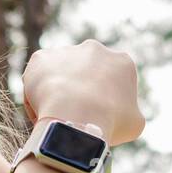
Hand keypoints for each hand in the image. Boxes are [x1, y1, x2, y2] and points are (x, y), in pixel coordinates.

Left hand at [20, 38, 145, 146]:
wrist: (75, 117)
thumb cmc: (108, 123)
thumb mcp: (134, 123)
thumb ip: (129, 112)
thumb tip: (123, 114)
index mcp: (122, 63)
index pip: (112, 82)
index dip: (104, 103)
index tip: (97, 119)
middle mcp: (95, 49)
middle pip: (85, 75)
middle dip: (80, 93)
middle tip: (75, 117)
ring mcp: (67, 51)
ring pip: (60, 76)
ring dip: (57, 93)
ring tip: (56, 117)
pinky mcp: (42, 57)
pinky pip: (37, 78)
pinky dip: (37, 94)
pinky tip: (42, 111)